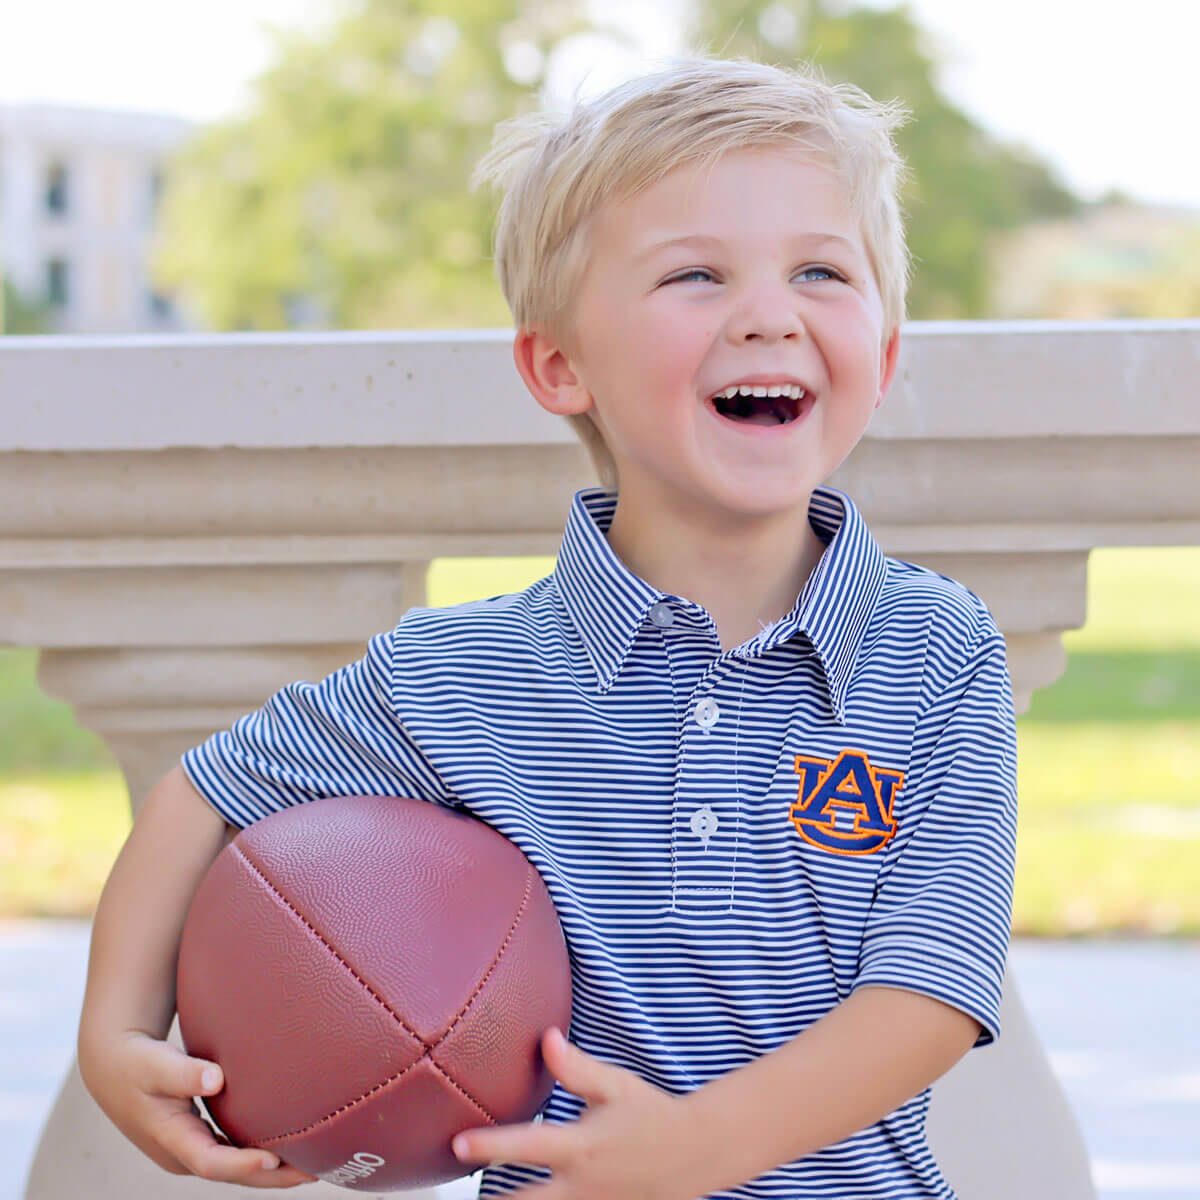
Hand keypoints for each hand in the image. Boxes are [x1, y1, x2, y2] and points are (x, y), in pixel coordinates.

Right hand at [78, 1030, 317, 1186]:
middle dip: (273, 1177)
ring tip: (314, 1164)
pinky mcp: (199, 1139)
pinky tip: (289, 1148)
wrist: (114, 1068)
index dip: (243, 1164)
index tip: (274, 1158)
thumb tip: (215, 1078)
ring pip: (237, 1168)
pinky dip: (260, 1155)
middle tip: (315, 1172)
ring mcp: (192, 1149)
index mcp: (171, 1140)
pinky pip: (235, 1153)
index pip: (212, 1162)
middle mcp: (184, 1154)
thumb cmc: (136, 1064)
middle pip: (233, 1174)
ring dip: (272, 1170)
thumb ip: (184, 1072)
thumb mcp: (155, 1065)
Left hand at [451, 1027, 694, 1198]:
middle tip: (454, 1186)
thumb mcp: (615, 1086)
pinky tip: (520, 1198)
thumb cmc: (650, 1115)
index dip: (490, 1146)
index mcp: (582, 1147)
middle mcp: (581, 1185)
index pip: (528, 1146)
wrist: (693, 1154)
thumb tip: (546, 1038)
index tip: (458, 1144)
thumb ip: (576, 1068)